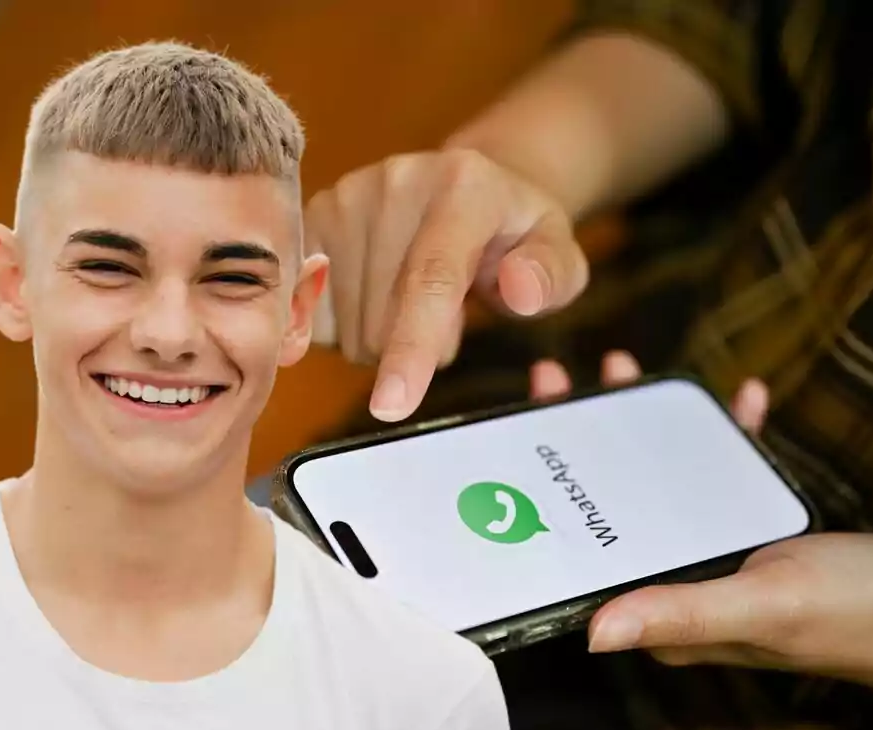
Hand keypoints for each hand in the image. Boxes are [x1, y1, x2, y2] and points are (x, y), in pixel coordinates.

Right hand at [305, 149, 588, 421]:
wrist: (469, 187)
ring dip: (383, 339)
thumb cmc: (516, 235)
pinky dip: (345, 326)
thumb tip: (523, 291)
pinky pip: (315, 316)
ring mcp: (348, 195)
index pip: (431, 279)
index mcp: (465, 187)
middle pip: (384, 319)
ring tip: (413, 299)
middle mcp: (398, 180)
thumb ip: (551, 275)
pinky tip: (373, 294)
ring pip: (349, 328)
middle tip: (451, 315)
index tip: (392, 406)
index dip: (411, 346)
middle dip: (417, 347)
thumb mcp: (560, 255)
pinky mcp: (313, 217)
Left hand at [528, 352, 872, 698]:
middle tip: (561, 380)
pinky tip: (739, 398)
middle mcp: (682, 577)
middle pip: (613, 502)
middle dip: (585, 440)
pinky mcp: (758, 524)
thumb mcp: (761, 606)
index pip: (589, 546)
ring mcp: (719, 547)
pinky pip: (728, 473)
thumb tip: (592, 632)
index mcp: (668, 609)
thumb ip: (680, 611)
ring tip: (629, 371)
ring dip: (644, 427)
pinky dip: (728, 434)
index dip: (552, 489)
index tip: (532, 428)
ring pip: (662, 479)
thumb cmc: (851, 615)